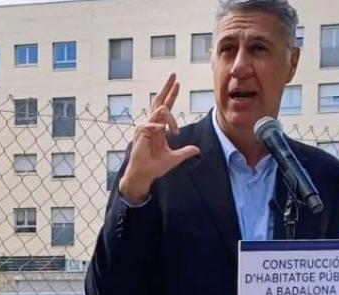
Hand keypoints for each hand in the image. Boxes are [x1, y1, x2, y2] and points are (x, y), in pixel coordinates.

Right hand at [117, 73, 200, 203]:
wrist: (144, 175)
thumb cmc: (155, 167)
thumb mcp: (174, 158)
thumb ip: (185, 152)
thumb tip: (197, 150)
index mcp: (158, 127)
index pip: (165, 107)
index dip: (171, 95)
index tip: (177, 84)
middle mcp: (151, 124)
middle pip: (159, 100)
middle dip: (167, 87)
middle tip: (174, 75)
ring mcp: (145, 126)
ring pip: (161, 111)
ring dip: (171, 119)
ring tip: (175, 132)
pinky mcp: (141, 131)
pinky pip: (154, 122)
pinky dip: (161, 126)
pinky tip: (164, 132)